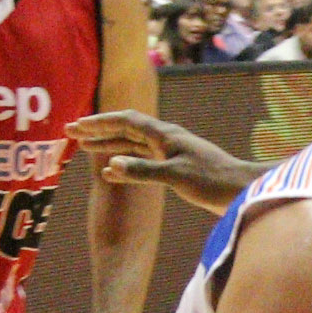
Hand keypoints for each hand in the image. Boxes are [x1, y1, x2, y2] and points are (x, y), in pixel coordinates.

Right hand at [73, 107, 255, 209]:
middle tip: (70, 132)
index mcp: (165, 135)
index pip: (126, 121)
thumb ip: (142, 171)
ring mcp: (170, 153)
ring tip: (83, 147)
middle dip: (98, 130)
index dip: (100, 122)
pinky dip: (123, 164)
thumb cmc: (212, 182)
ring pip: (131, 145)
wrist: (241, 191)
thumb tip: (110, 166)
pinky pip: (141, 161)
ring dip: (108, 146)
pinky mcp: (174, 168)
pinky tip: (110, 173)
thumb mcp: (175, 177)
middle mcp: (165, 139)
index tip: (77, 126)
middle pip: (125, 129)